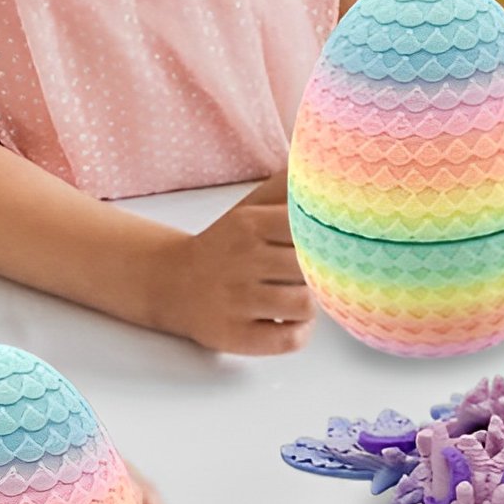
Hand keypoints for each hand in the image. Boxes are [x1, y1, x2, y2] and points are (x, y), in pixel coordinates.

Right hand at [150, 183, 315, 354]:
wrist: (172, 283)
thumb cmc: (226, 245)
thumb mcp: (250, 208)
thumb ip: (286, 187)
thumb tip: (322, 164)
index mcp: (250, 224)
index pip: (309, 227)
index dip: (327, 238)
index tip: (331, 243)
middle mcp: (242, 260)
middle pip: (311, 267)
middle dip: (321, 273)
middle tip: (316, 275)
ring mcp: (237, 301)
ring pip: (305, 305)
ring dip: (311, 305)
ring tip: (300, 298)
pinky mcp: (235, 336)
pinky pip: (289, 339)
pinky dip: (299, 332)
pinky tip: (289, 321)